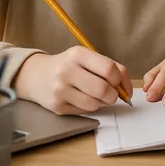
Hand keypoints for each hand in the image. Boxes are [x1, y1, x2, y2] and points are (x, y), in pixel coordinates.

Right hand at [13, 46, 132, 114]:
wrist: (36, 76)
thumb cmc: (70, 66)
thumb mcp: (87, 58)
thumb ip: (110, 68)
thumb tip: (128, 89)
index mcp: (78, 54)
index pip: (109, 69)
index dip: (120, 80)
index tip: (120, 85)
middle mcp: (67, 70)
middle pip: (103, 89)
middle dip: (113, 95)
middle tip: (111, 95)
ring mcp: (60, 89)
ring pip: (95, 104)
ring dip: (101, 102)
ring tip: (94, 95)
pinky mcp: (57, 106)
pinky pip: (84, 112)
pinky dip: (88, 107)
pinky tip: (81, 99)